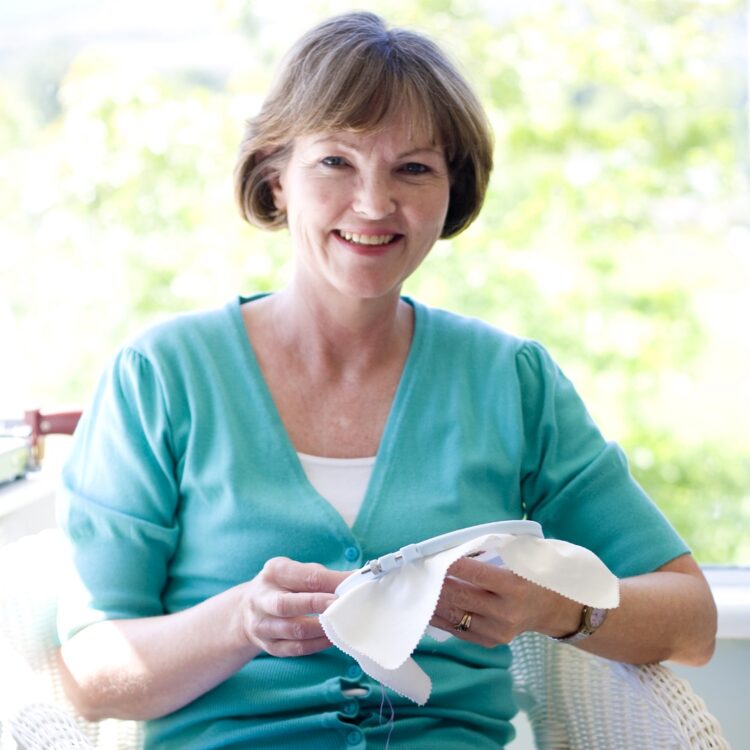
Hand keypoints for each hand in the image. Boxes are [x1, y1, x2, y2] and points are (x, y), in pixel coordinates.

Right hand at [239, 557, 350, 656]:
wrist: (249, 608)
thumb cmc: (284, 585)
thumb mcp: (297, 571)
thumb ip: (322, 577)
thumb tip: (355, 582)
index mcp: (274, 573)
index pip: (304, 577)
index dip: (330, 582)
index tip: (352, 585)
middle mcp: (262, 599)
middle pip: (287, 605)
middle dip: (317, 605)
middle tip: (343, 605)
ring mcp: (262, 625)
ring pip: (293, 630)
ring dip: (321, 629)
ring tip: (342, 624)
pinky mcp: (268, 646)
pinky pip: (295, 649)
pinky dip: (316, 645)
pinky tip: (332, 639)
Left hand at [430, 556, 581, 646]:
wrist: (550, 610)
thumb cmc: (532, 577)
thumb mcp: (520, 560)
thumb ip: (491, 553)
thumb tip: (456, 549)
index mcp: (514, 587)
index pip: (477, 574)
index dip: (453, 564)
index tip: (434, 556)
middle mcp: (504, 612)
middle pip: (461, 595)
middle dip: (437, 582)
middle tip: (419, 569)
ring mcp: (495, 631)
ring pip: (454, 614)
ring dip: (432, 599)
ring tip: (417, 586)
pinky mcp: (487, 642)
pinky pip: (455, 629)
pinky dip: (438, 616)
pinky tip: (425, 605)